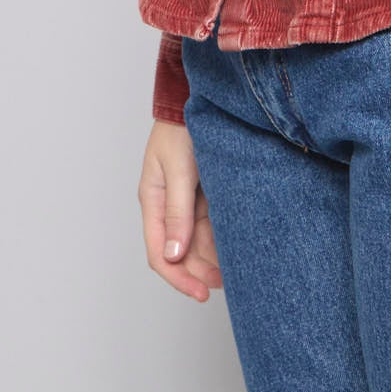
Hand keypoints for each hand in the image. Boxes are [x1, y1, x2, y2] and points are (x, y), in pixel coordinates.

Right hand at [139, 119, 224, 303]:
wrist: (194, 98)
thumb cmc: (181, 127)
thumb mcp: (178, 169)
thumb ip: (177, 211)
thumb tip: (174, 253)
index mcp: (152, 200)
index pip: (159, 253)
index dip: (179, 277)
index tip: (201, 293)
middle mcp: (168, 205)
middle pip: (180, 251)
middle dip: (201, 272)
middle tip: (228, 284)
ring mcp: (186, 199)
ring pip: (198, 240)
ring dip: (213, 257)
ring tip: (238, 269)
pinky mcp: (205, 191)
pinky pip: (211, 223)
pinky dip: (222, 237)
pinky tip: (238, 246)